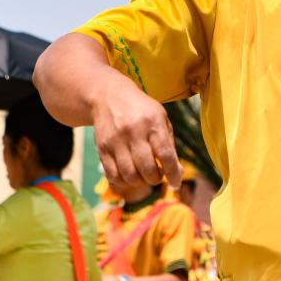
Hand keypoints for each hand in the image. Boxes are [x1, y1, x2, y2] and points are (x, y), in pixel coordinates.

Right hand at [92, 70, 181, 188]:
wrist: (109, 97)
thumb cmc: (141, 111)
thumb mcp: (160, 119)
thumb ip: (169, 145)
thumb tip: (177, 174)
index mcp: (152, 122)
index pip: (165, 154)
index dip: (173, 173)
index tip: (176, 183)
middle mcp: (133, 132)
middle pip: (147, 169)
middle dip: (155, 178)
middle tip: (157, 175)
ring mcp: (115, 141)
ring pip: (129, 176)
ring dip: (140, 182)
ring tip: (144, 175)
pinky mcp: (102, 149)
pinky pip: (113, 176)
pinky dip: (124, 182)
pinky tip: (129, 176)